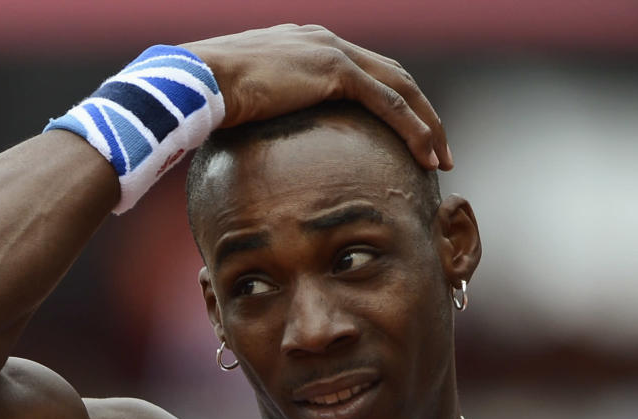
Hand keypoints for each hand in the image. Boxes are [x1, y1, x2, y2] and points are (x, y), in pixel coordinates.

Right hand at [182, 24, 451, 170]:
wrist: (197, 81)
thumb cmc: (204, 99)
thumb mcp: (238, 103)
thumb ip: (258, 114)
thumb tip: (250, 143)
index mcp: (305, 46)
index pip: (361, 73)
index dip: (387, 104)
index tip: (400, 135)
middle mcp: (325, 42)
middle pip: (390, 77)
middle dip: (419, 113)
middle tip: (435, 146)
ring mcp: (332, 52)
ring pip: (400, 88)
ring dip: (427, 124)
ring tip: (440, 157)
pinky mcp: (335, 72)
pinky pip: (390, 104)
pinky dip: (414, 129)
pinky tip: (427, 155)